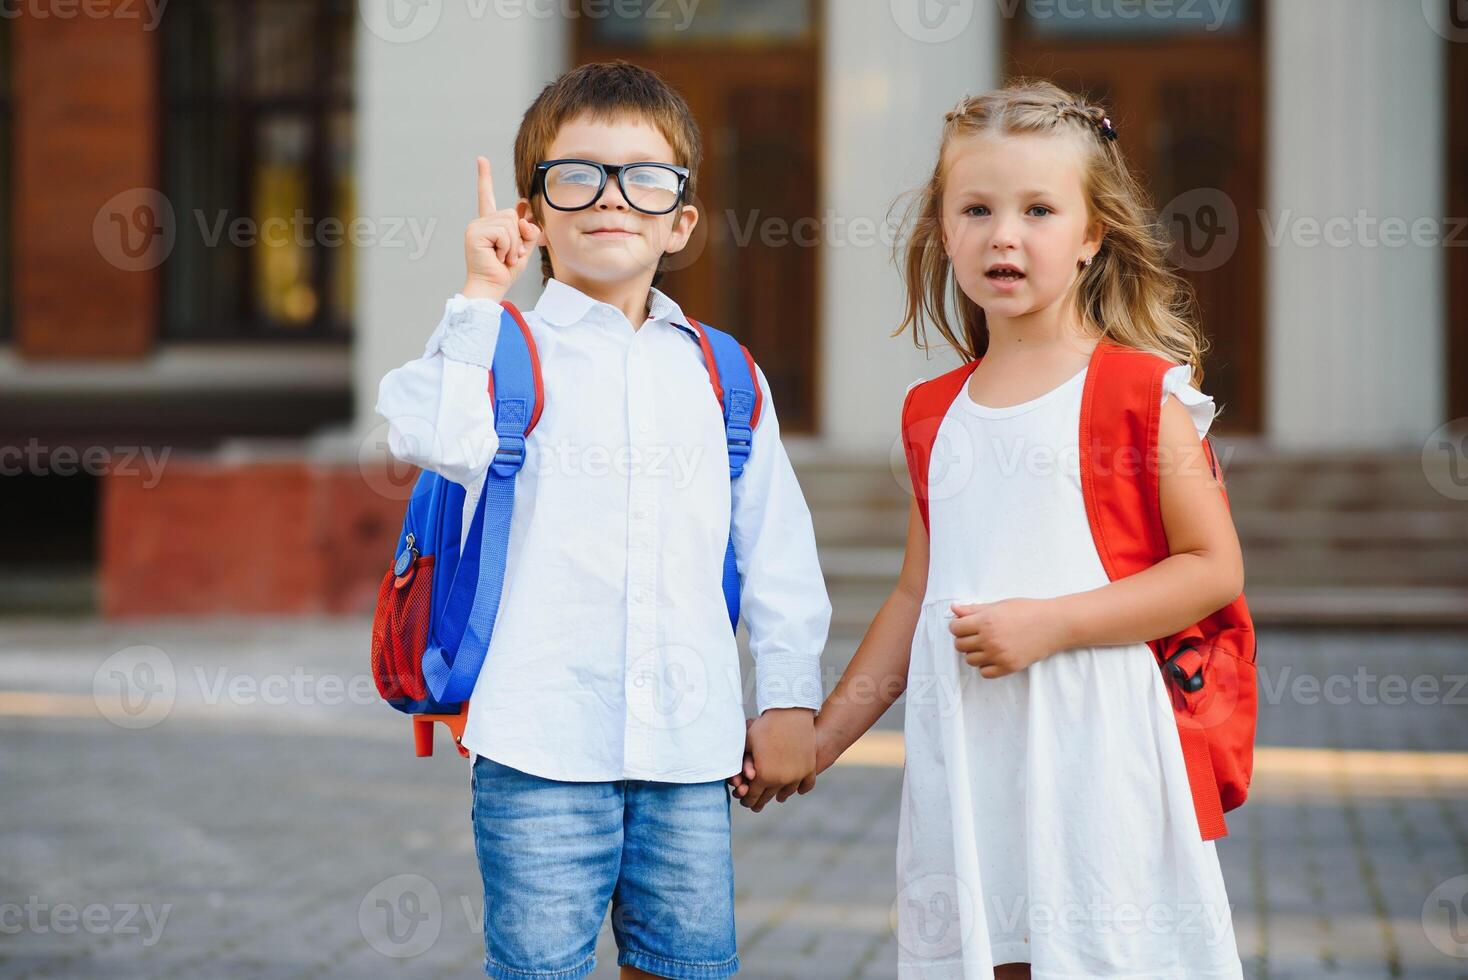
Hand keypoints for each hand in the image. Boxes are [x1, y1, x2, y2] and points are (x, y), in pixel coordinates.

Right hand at [462, 156, 539, 301]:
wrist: (491, 287)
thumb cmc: (504, 271)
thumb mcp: (523, 248)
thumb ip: (528, 231)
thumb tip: (527, 215)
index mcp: (490, 224)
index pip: (487, 196)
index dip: (484, 177)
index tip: (481, 159)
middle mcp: (480, 222)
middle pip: (511, 214)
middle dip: (518, 237)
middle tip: (508, 254)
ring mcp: (476, 226)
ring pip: (510, 223)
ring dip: (513, 244)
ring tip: (503, 257)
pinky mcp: (475, 233)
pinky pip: (504, 232)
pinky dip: (507, 247)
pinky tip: (497, 257)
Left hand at [729, 715, 837, 800]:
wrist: (790, 713)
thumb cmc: (765, 727)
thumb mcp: (747, 744)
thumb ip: (740, 763)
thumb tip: (731, 776)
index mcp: (763, 776)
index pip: (752, 796)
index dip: (747, 801)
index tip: (745, 802)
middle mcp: (780, 780)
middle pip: (768, 797)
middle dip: (760, 801)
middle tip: (757, 805)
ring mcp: (797, 775)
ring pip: (787, 792)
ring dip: (780, 795)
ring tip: (777, 796)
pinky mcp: (809, 768)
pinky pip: (806, 785)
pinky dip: (801, 788)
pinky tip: (797, 789)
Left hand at [949, 598, 1066, 677]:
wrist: (1053, 624)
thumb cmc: (1027, 611)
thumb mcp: (999, 605)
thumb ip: (974, 609)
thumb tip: (953, 609)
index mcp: (985, 621)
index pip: (955, 629)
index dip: (958, 626)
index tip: (965, 625)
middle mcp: (989, 639)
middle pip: (960, 645)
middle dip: (964, 639)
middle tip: (976, 634)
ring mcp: (998, 655)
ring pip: (970, 660)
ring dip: (974, 653)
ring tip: (987, 645)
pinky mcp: (1008, 667)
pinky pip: (984, 673)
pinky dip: (985, 666)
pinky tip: (994, 656)